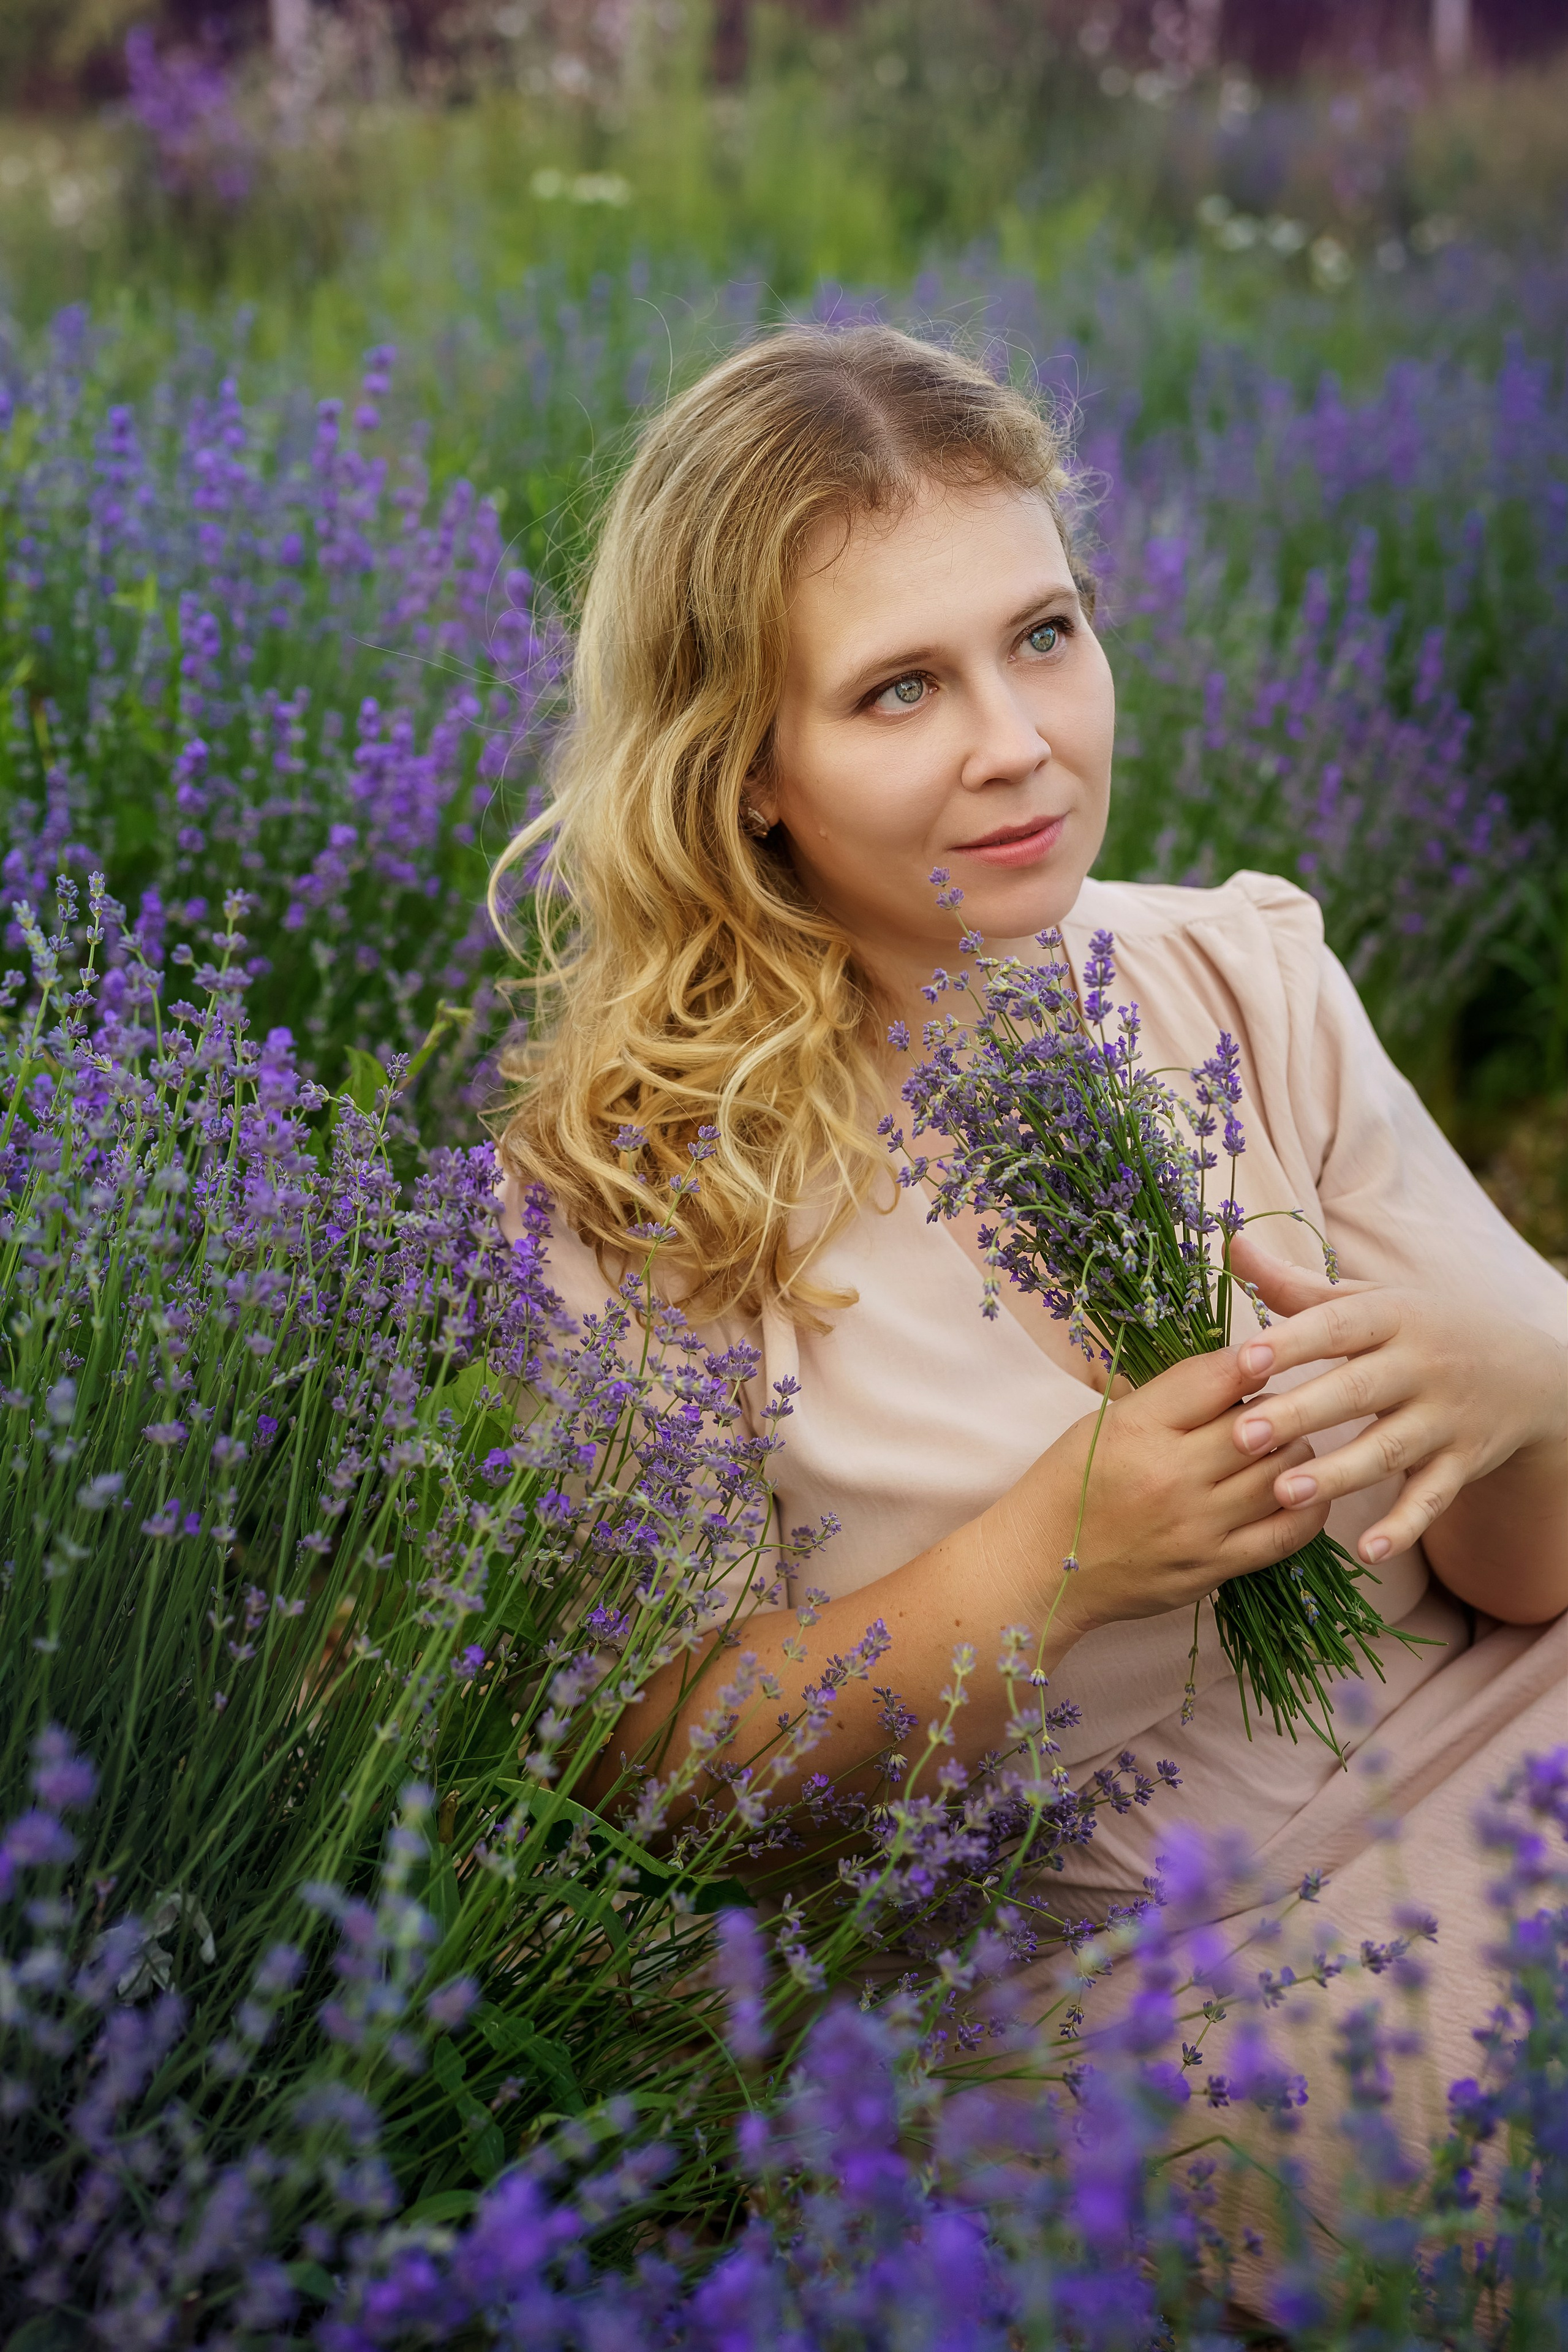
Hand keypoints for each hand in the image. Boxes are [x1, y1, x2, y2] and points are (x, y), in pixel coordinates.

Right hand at [1003, 1344, 1330, 1643]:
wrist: (1041, 1567)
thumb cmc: (1070, 1485)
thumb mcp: (1104, 1423)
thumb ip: (1169, 1399)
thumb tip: (1237, 1371)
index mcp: (1136, 1429)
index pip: (1213, 1378)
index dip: (1250, 1358)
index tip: (1267, 1352)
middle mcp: (1170, 1476)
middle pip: (1259, 1425)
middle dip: (1278, 1406)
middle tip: (1274, 1406)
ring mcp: (1196, 1526)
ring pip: (1282, 1474)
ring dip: (1295, 1451)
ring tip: (1286, 1444)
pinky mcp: (1213, 1567)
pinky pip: (1285, 1534)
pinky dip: (1309, 1506)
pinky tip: (1305, 1489)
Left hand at [1224, 1233, 1567, 1568]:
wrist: (1529, 1372)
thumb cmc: (1421, 1329)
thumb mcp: (1372, 1299)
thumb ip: (1298, 1284)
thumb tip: (1231, 1243)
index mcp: (1393, 1317)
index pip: (1337, 1326)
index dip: (1291, 1341)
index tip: (1242, 1359)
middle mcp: (1422, 1366)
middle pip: (1357, 1390)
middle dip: (1300, 1412)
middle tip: (1241, 1436)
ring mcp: (1446, 1419)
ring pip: (1389, 1449)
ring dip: (1338, 1474)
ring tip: (1284, 1492)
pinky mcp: (1463, 1464)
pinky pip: (1433, 1499)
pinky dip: (1405, 1526)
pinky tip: (1368, 1553)